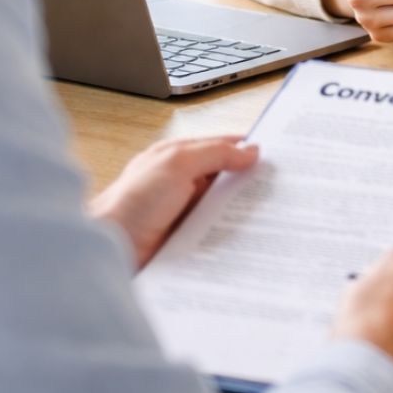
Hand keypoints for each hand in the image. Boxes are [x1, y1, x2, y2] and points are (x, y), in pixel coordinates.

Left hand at [88, 135, 259, 268]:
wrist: (111, 246)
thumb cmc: (134, 201)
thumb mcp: (178, 164)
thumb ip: (215, 153)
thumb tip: (250, 151)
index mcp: (180, 156)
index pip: (222, 146)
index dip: (247, 148)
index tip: (276, 155)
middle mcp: (183, 182)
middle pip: (226, 177)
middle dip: (250, 181)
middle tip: (282, 186)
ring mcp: (184, 210)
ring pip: (224, 206)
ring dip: (242, 210)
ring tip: (271, 213)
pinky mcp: (186, 236)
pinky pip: (216, 231)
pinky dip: (230, 233)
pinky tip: (248, 236)